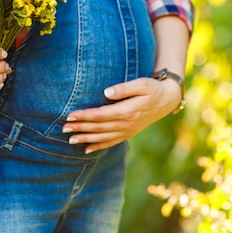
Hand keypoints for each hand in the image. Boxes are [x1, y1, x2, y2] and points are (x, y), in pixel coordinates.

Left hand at [62, 76, 181, 153]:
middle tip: (64, 129)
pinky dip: (99, 146)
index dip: (84, 116)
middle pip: (98, 127)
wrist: (167, 99)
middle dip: (80, 128)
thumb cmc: (153, 88)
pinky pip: (111, 142)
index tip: (70, 115)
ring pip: (103, 137)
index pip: (100, 115)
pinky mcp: (129, 133)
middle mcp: (126, 124)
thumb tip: (106, 93)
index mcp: (127, 111)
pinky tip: (87, 149)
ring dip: (86, 138)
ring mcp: (128, 130)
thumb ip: (124, 88)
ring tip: (70, 140)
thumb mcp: (141, 84)